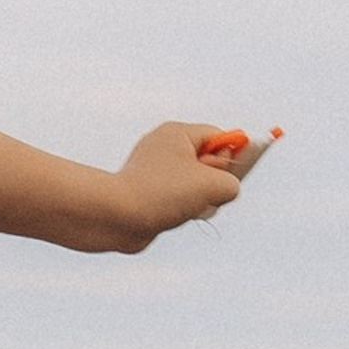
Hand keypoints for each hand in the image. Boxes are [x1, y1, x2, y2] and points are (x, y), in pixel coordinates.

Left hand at [112, 122, 247, 250]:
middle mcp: (162, 146)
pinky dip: (182, 209)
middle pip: (208, 160)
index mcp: (177, 132)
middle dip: (215, 180)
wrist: (115, 217)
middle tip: (206, 192)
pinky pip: (177, 198)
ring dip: (200, 199)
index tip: (234, 172)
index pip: (219, 136)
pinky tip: (173, 216)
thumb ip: (233, 182)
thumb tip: (227, 190)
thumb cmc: (163, 193)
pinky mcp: (146, 192)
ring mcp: (153, 170)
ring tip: (186, 207)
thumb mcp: (215, 185)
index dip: (232, 156)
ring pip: (194, 184)